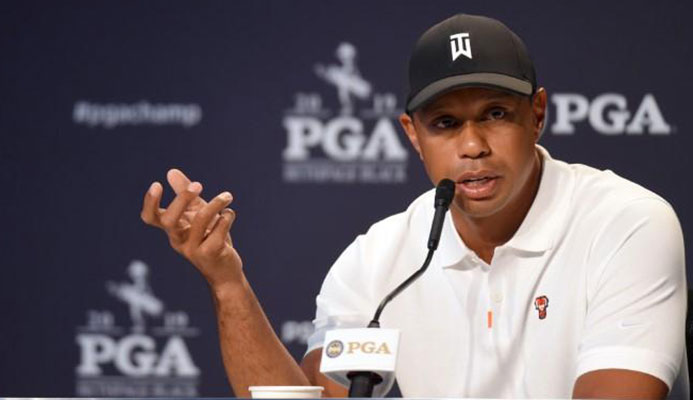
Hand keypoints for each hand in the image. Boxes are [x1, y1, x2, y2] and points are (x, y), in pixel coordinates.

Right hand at [140, 169, 242, 288]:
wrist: (225, 271)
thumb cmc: (209, 238)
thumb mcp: (197, 214)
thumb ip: (185, 194)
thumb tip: (171, 171)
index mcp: (172, 229)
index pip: (150, 218)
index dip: (150, 202)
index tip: (157, 184)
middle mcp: (178, 239)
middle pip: (170, 219)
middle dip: (182, 199)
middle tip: (199, 185)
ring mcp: (193, 249)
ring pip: (201, 220)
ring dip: (216, 203)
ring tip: (227, 196)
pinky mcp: (211, 253)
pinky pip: (219, 229)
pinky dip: (227, 216)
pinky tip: (230, 214)